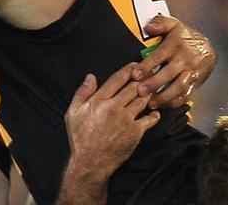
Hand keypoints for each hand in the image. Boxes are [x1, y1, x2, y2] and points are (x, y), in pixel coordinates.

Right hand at [65, 63, 159, 180]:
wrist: (90, 161)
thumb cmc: (79, 136)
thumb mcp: (72, 112)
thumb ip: (82, 92)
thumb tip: (90, 76)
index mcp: (99, 100)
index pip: (116, 80)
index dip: (127, 71)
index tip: (134, 66)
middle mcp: (114, 107)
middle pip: (133, 88)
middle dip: (143, 79)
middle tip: (151, 73)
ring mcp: (127, 120)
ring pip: (142, 101)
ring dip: (149, 94)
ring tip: (155, 89)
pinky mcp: (136, 132)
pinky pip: (149, 120)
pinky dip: (154, 115)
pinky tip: (155, 112)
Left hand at [131, 15, 216, 109]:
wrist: (207, 47)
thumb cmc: (184, 36)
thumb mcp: (173, 24)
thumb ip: (160, 23)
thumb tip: (148, 27)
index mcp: (175, 45)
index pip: (159, 56)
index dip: (146, 66)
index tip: (135, 75)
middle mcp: (184, 60)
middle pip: (169, 74)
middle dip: (154, 84)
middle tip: (140, 92)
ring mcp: (190, 73)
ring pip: (179, 87)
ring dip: (164, 97)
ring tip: (151, 103)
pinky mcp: (195, 83)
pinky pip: (186, 95)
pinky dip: (175, 102)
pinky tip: (162, 106)